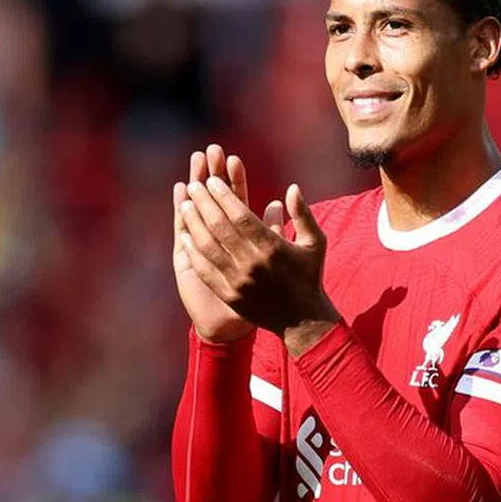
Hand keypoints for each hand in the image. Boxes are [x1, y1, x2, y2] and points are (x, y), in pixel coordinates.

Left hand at [177, 176, 339, 344]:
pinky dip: (194, 251)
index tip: (212, 181)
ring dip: (194, 223)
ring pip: (208, 246)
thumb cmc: (309, 277)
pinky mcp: (229, 295)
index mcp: (273, 247)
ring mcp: (238, 281)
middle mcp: (252, 263)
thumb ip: (303, 214)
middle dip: (204, 203)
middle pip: (220, 227)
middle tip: (193, 186)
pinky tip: (187, 236)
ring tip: (185, 206)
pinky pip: (205, 269)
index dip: (224, 196)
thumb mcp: (315, 243)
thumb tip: (292, 188)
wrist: (302, 321)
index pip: (241, 215)